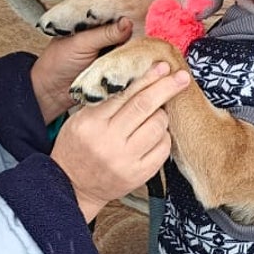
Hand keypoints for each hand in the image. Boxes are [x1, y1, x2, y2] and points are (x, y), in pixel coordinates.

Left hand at [29, 0, 151, 121]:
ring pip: (132, 31)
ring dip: (144, 30)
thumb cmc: (58, 62)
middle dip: (142, 8)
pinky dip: (142, 49)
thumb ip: (104, 34)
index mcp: (89, 15)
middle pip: (126, 10)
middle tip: (156, 11)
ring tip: (159, 28)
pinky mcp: (114, 60)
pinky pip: (132, 52)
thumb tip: (127, 23)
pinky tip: (153, 48)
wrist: (52, 91)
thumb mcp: (80, 44)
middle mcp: (102, 26)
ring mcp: (110, 43)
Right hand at [50, 61, 189, 221]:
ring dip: (162, 116)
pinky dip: (163, 137)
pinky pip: (163, 148)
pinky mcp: (139, 175)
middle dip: (166, 88)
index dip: (147, 78)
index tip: (162, 67)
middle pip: (145, 106)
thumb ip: (105, 102)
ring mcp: (125, 160)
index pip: (124, 94)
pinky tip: (155, 135)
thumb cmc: (77, 148)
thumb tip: (139, 79)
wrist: (72, 186)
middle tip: (181, 77)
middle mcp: (109, 141)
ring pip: (158, 126)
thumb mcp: (80, 120)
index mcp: (91, 123)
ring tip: (155, 116)